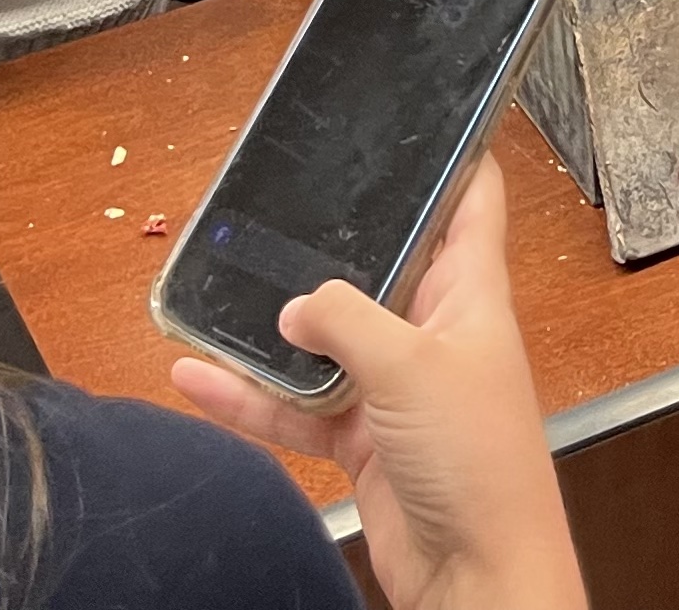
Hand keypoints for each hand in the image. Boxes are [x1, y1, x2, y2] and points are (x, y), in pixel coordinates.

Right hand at [170, 160, 585, 609]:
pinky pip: (296, 405)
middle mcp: (433, 331)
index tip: (418, 114)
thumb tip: (297, 304)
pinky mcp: (364, 440)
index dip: (453, 153)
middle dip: (329, 244)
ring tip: (212, 298)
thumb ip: (347, 319)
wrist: (477, 573)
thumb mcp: (412, 365)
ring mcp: (396, 386)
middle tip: (276, 205)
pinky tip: (198, 377)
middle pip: (379, 265)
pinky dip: (249, 395)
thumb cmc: (480, 464)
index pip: (472, 199)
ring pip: (325, 339)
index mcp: (470, 293)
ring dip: (272, 329)